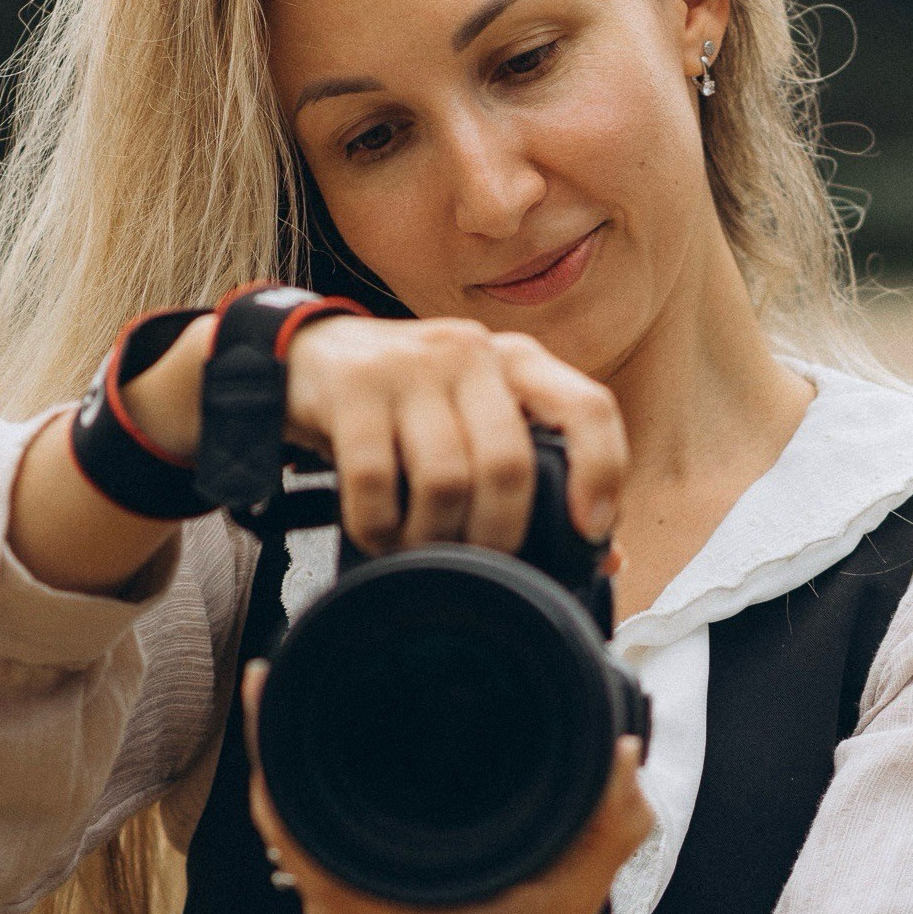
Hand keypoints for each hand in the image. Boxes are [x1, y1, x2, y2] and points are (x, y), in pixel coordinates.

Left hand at [242, 660, 653, 913]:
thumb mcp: (581, 887)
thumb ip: (610, 822)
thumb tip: (621, 748)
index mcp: (386, 908)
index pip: (296, 823)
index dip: (274, 756)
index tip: (268, 690)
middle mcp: (348, 911)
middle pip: (277, 813)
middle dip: (271, 741)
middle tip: (272, 670)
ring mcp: (340, 912)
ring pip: (285, 828)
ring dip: (282, 767)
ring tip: (280, 694)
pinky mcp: (348, 906)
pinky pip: (303, 843)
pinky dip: (298, 798)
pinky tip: (305, 751)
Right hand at [280, 314, 626, 556]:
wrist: (308, 358)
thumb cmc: (408, 404)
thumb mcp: (475, 419)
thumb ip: (535, 471)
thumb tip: (604, 552)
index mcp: (517, 360)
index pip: (587, 408)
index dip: (601, 474)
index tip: (591, 530)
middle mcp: (471, 352)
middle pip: (509, 464)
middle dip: (497, 533)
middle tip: (479, 561)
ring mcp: (410, 366)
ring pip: (446, 481)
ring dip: (433, 537)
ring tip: (421, 547)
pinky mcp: (353, 388)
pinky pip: (376, 483)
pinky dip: (380, 528)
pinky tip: (379, 532)